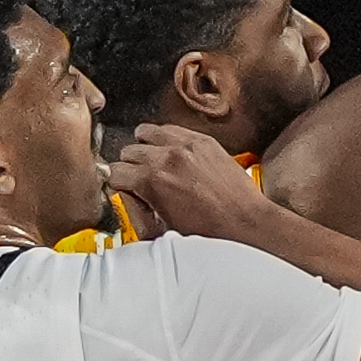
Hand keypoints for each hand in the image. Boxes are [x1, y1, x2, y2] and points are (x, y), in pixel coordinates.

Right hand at [105, 124, 278, 240]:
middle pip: (128, 151)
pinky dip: (167, 139)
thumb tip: (128, 198)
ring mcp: (187, 145)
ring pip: (147, 133)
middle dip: (131, 167)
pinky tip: (172, 153)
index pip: (115, 171)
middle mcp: (167, 158)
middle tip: (141, 181)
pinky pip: (173, 129)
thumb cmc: (211, 231)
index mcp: (152, 181)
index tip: (126, 189)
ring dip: (146, 148)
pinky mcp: (204, 140)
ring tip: (154, 163)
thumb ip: (138, 210)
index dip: (118, 184)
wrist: (245, 222)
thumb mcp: (162, 227)